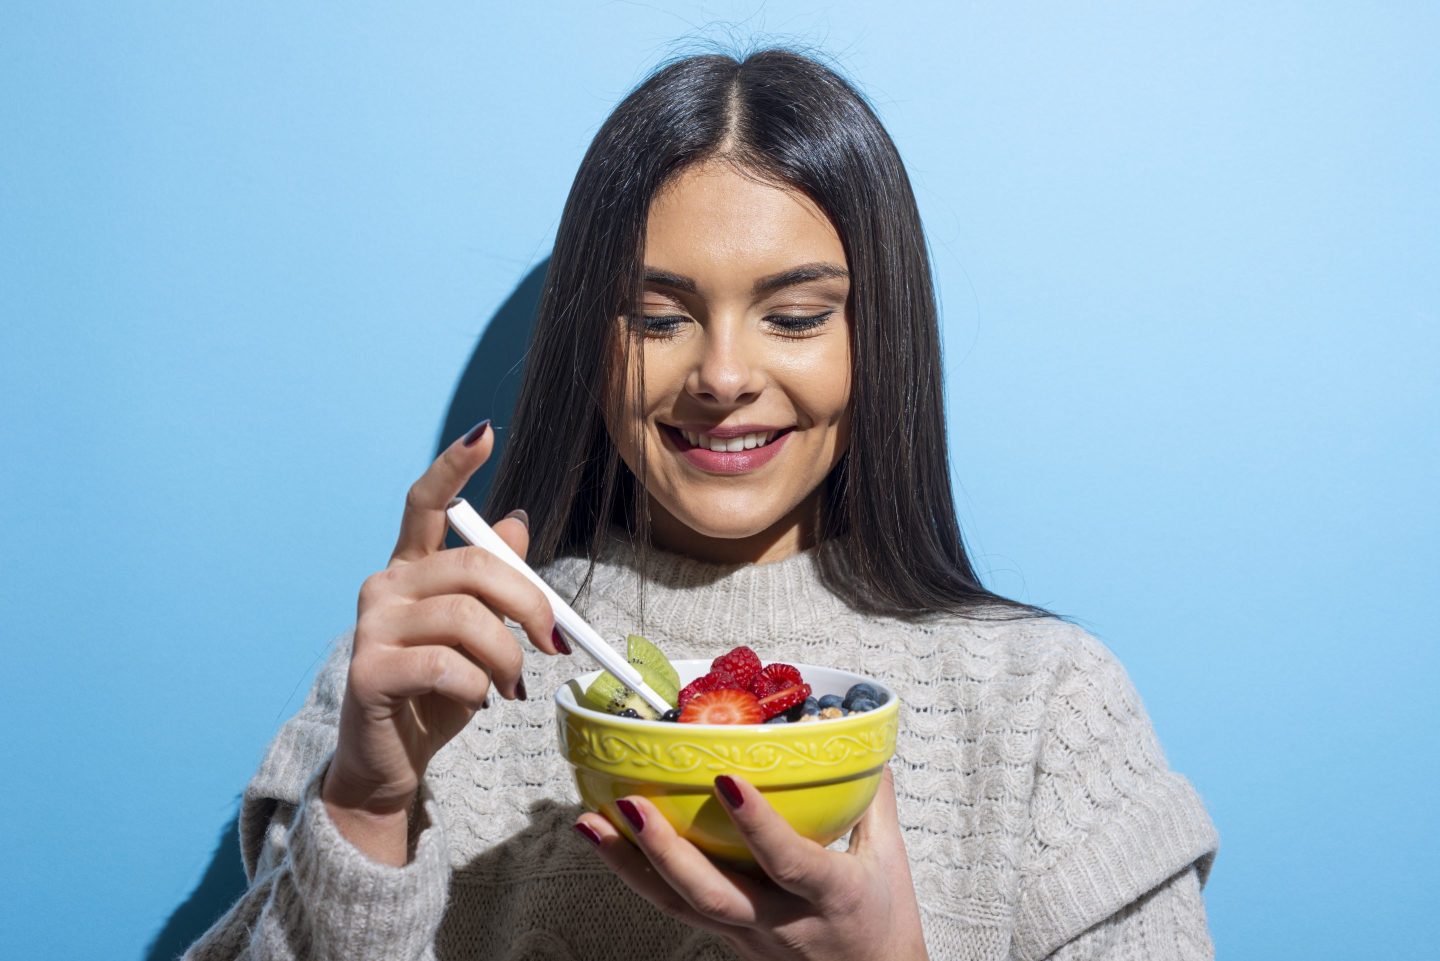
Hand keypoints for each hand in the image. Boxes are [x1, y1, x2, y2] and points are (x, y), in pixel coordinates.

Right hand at [322, 421, 567, 862]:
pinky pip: (446, 666)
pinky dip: (476, 687)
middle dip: (529, 604)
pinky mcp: (368, 671)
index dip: (455, 465)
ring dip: (506, 658)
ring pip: (467, 619)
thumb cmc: (436, 692)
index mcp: (412, 567)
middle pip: (474, 566)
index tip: (485, 432)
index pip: (427, 502)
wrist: (390, 760)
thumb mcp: (477, 633)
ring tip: (509, 686)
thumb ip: (492, 581)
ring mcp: (371, 626)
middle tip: (554, 643)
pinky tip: (473, 700)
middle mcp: (385, 585)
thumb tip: (516, 522)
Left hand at [575, 766, 928, 960]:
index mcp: (830, 897)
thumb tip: (859, 736)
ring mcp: (748, 937)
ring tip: (589, 821)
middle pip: (713, 895)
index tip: (728, 780)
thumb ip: (871, 797)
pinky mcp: (726, 940)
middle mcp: (781, 923)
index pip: (791, 862)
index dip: (758, 824)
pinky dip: (636, 875)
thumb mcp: (890, 860)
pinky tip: (605, 842)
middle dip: (666, 851)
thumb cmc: (884, 924)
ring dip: (629, 864)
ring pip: (680, 905)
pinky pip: (677, 906)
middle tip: (628, 805)